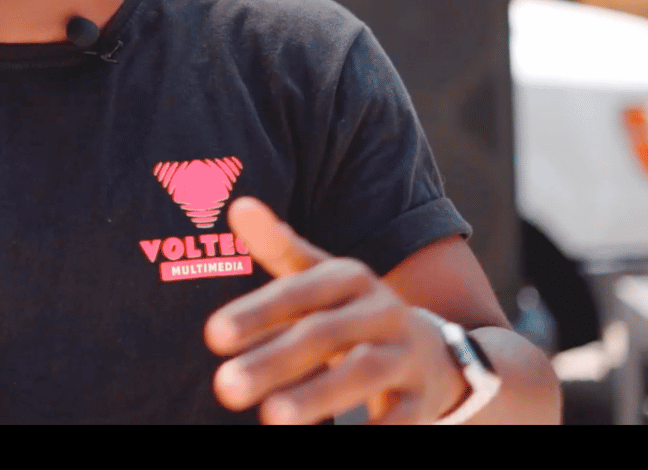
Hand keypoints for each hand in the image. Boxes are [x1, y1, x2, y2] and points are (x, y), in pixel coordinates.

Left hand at [204, 198, 466, 423]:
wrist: (435, 356)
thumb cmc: (352, 314)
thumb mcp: (319, 277)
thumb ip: (277, 246)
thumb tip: (237, 205)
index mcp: (351, 277)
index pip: (299, 291)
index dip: (256, 312)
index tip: (212, 336)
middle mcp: (382, 310)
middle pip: (324, 334)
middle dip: (273, 361)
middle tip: (223, 387)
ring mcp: (405, 354)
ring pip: (363, 373)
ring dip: (316, 397)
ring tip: (270, 419)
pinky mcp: (421, 399)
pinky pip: (398, 417)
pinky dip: (370, 430)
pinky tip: (328, 442)